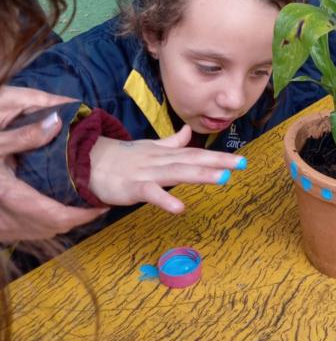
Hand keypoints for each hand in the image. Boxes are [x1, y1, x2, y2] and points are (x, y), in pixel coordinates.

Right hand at [0, 86, 106, 241]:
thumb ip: (25, 133)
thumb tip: (58, 121)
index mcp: (7, 195)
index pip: (56, 217)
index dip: (84, 215)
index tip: (103, 204)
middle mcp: (3, 218)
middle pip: (51, 228)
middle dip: (76, 218)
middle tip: (95, 200)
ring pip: (38, 233)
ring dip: (60, 221)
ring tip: (80, 202)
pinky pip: (25, 231)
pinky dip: (43, 222)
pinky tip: (52, 205)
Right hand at [89, 125, 246, 212]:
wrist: (88, 161)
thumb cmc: (122, 158)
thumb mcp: (150, 148)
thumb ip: (171, 142)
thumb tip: (189, 132)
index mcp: (166, 154)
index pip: (196, 154)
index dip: (219, 157)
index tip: (242, 160)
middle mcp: (160, 161)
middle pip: (192, 160)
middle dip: (218, 162)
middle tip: (241, 164)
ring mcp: (147, 173)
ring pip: (177, 173)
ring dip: (199, 175)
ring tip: (222, 179)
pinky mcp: (133, 187)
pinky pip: (151, 194)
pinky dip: (165, 200)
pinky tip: (181, 208)